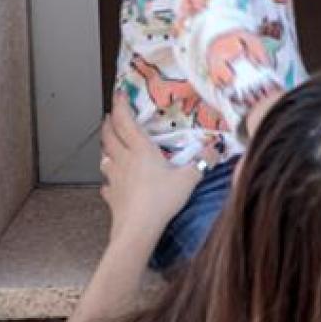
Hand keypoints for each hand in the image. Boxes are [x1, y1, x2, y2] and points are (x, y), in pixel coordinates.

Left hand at [100, 93, 201, 247]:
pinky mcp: (112, 195)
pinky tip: (112, 182)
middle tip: (110, 115)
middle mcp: (124, 160)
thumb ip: (202, 163)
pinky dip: (109, 177)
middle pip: (109, 136)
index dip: (121, 106)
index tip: (119, 94)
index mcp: (141, 150)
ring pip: (105, 156)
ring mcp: (114, 178)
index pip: (126, 122)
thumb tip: (216, 149)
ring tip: (110, 144)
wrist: (138, 228)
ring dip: (106, 146)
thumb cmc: (161, 199)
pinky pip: (107, 182)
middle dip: (109, 123)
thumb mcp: (189, 179)